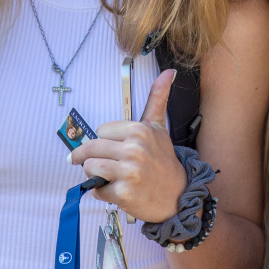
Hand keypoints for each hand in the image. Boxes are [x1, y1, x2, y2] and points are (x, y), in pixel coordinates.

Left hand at [69, 69, 187, 223]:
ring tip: (110, 176)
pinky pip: (97, 190)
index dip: (106, 141)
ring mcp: (129, 172)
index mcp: (139, 131)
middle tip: (100, 164)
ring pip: (89, 168)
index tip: (114, 148)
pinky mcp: (124, 193)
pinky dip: (103, 192)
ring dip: (94, 175)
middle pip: (91, 149)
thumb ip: (157, 98)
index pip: (100, 131)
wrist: (179, 196)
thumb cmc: (164, 161)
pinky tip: (118, 190)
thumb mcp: (159, 128)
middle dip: (91, 158)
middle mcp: (134, 150)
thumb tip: (168, 72)